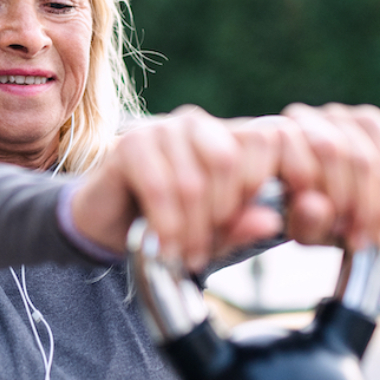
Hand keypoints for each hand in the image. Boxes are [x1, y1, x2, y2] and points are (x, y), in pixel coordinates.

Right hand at [70, 107, 285, 270]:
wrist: (109, 225)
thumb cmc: (170, 224)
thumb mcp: (214, 234)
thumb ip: (241, 226)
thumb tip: (271, 222)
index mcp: (226, 134)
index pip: (264, 138)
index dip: (263, 182)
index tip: (255, 223)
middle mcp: (196, 123)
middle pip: (228, 161)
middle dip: (220, 215)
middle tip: (206, 250)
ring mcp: (161, 129)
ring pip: (192, 180)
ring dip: (190, 229)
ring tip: (185, 256)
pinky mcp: (130, 144)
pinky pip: (158, 188)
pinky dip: (165, 225)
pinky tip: (164, 247)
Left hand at [277, 103, 379, 249]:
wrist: (317, 202)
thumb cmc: (301, 216)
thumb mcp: (297, 228)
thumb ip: (303, 221)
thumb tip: (318, 208)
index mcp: (271, 141)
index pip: (302, 165)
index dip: (332, 204)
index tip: (349, 239)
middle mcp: (299, 118)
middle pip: (337, 154)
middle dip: (358, 204)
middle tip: (366, 239)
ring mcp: (334, 115)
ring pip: (367, 156)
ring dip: (379, 202)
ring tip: (378, 236)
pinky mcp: (366, 120)